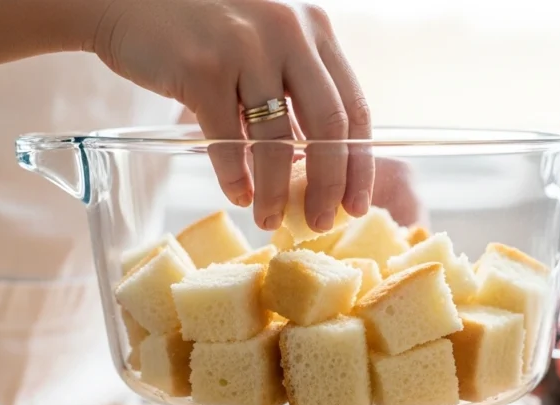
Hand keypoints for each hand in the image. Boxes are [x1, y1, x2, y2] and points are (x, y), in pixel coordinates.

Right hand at [92, 0, 371, 231]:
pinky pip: (227, 140)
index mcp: (312, 28)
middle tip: (323, 222)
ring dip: (276, 190)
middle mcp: (287, 33)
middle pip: (328, 126)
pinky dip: (233, 176)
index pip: (354, 106)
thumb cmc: (199, 27)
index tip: (358, 202)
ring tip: (270, 220)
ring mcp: (245, 49)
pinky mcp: (202, 68)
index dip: (360, 163)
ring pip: (277, 140)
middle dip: (329, 185)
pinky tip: (237, 195)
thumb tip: (316, 163)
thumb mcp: (262, 41)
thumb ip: (291, 87)